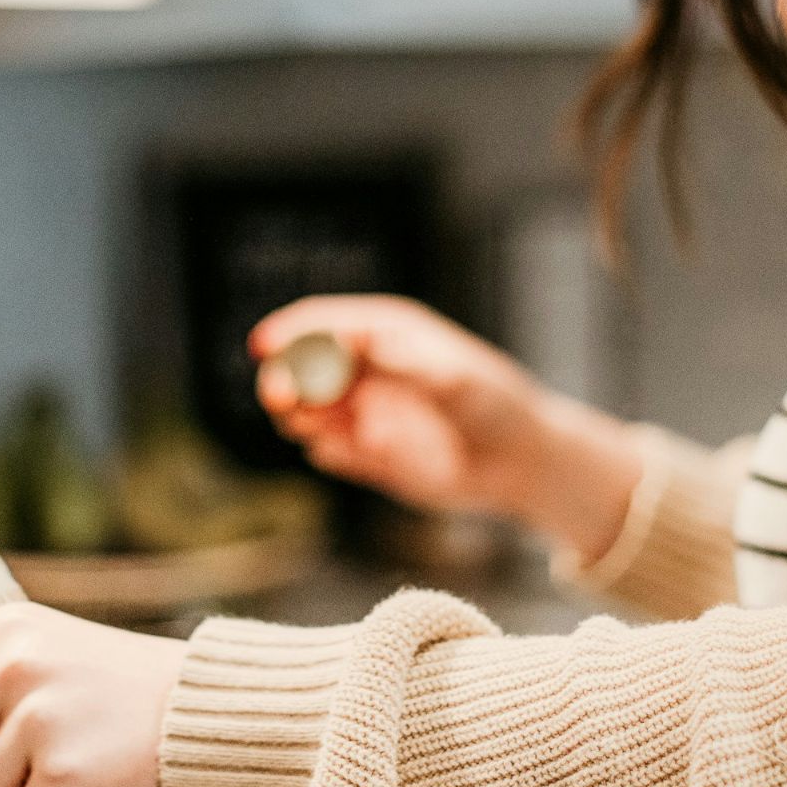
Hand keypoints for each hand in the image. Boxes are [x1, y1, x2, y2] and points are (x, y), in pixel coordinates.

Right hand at [251, 295, 642, 559]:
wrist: (522, 463)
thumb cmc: (497, 407)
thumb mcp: (456, 378)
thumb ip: (404, 362)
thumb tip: (355, 342)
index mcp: (385, 334)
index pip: (322, 324)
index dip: (290, 333)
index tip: (264, 347)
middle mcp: (365, 370)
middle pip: (302, 367)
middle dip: (284, 379)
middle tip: (281, 400)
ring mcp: (363, 412)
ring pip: (306, 410)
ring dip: (298, 417)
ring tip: (317, 428)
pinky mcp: (367, 454)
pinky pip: (329, 452)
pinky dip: (329, 453)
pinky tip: (357, 454)